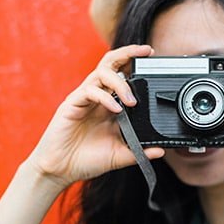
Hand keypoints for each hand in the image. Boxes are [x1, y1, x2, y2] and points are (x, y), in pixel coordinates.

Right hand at [26, 44, 164, 185]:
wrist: (61, 170)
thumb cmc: (87, 160)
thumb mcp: (120, 156)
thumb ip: (140, 151)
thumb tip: (161, 150)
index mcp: (109, 104)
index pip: (122, 74)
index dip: (136, 63)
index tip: (153, 57)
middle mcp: (97, 97)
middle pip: (111, 63)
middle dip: (128, 53)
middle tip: (146, 52)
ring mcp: (84, 99)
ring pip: (101, 73)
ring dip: (120, 83)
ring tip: (131, 101)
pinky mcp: (72, 104)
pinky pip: (89, 91)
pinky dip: (105, 98)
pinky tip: (116, 110)